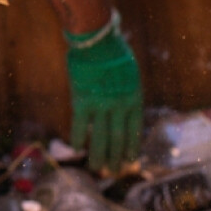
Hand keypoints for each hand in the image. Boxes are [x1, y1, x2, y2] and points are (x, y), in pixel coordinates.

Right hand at [65, 15, 142, 170]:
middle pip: (117, 138)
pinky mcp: (81, 100)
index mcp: (133, 98)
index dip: (131, 147)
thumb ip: (127, 93)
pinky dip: (78, 137)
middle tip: (113, 171)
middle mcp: (119, 106)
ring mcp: (100, 104)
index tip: (129, 161)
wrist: (96, 39)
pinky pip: (79, 125)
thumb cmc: (113, 52)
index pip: (134, 131)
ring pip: (99, 137)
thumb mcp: (129, 74)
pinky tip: (77, 148)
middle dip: (116, 157)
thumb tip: (125, 110)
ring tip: (97, 168)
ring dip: (98, 155)